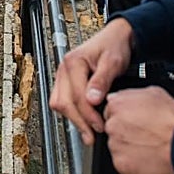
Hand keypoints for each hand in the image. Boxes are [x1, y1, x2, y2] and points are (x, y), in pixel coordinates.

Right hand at [49, 18, 134, 144]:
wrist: (115, 38)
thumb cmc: (114, 46)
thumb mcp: (112, 62)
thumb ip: (102, 80)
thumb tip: (92, 100)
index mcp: (73, 62)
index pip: (76, 95)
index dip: (88, 114)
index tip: (100, 126)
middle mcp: (63, 69)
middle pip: (63, 102)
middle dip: (78, 121)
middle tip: (92, 135)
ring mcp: (62, 76)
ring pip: (59, 103)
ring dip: (73, 119)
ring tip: (88, 132)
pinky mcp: (66, 82)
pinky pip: (62, 101)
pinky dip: (72, 113)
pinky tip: (84, 122)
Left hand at [103, 87, 173, 173]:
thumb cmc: (173, 120)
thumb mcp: (154, 93)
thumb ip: (131, 95)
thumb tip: (123, 97)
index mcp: (117, 105)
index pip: (111, 111)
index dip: (125, 117)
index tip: (135, 122)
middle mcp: (112, 125)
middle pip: (113, 129)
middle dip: (125, 133)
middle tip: (144, 135)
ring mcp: (116, 146)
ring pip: (118, 147)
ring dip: (129, 148)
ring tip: (149, 147)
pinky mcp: (121, 164)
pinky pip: (123, 164)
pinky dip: (133, 164)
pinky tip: (148, 158)